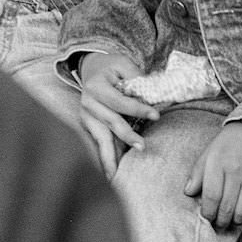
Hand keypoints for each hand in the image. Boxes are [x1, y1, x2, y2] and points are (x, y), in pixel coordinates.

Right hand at [79, 53, 160, 177]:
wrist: (91, 69)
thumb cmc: (110, 67)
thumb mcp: (123, 64)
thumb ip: (136, 78)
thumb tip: (152, 96)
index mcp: (95, 86)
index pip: (119, 101)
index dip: (137, 108)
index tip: (156, 115)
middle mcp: (87, 102)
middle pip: (109, 122)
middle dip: (126, 136)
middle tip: (142, 147)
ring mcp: (86, 116)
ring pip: (100, 138)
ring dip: (109, 157)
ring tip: (115, 176)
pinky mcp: (88, 126)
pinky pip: (99, 143)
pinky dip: (105, 158)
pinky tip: (110, 175)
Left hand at [184, 121, 241, 237]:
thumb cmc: (231, 144)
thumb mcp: (210, 152)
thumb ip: (198, 172)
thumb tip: (188, 192)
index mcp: (217, 162)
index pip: (211, 196)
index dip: (207, 212)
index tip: (207, 218)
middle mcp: (236, 170)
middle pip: (226, 206)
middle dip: (220, 221)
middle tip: (218, 224)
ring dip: (235, 223)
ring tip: (231, 224)